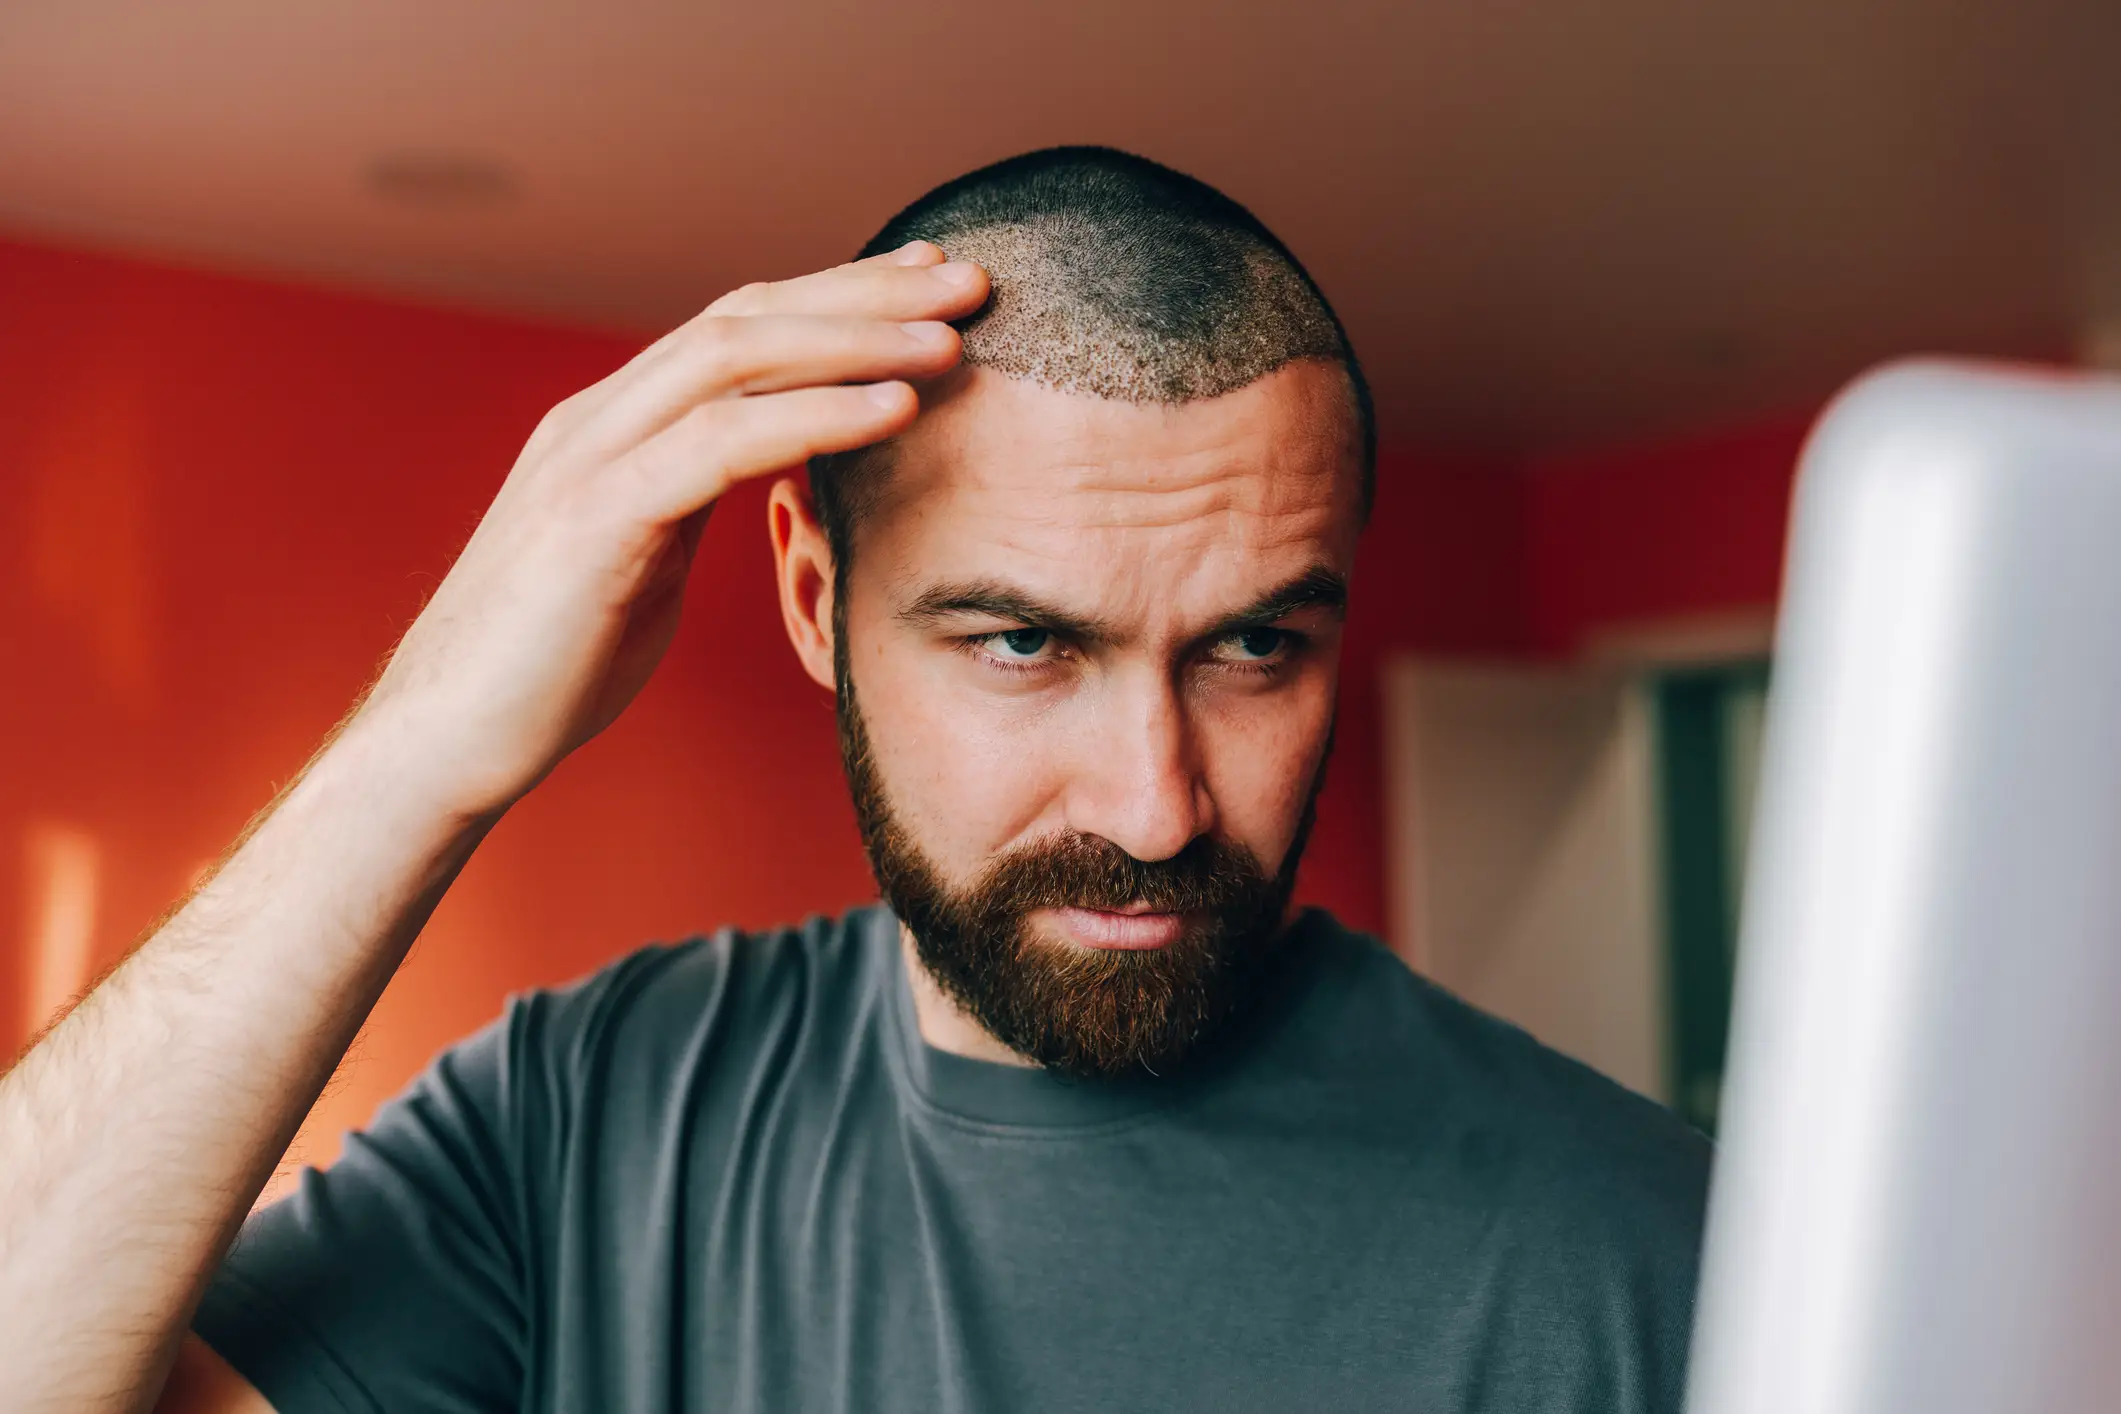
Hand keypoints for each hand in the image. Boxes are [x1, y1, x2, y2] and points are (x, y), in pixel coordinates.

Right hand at [350, 240, 988, 819]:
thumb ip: (698, 506)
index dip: (839, 298)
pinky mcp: (596, 516)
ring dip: (856, 339)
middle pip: (749, 316)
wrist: (443, 744)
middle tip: (970, 276)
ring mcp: (591, 457)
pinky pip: (723, 441)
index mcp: (615, 426)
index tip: (931, 286)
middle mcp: (600, 418)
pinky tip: (896, 410)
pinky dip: (817, 416)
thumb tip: (774, 484)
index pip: (740, 328)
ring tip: (953, 336)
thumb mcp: (647, 563)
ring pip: (737, 356)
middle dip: (866, 290)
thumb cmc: (550, 668)